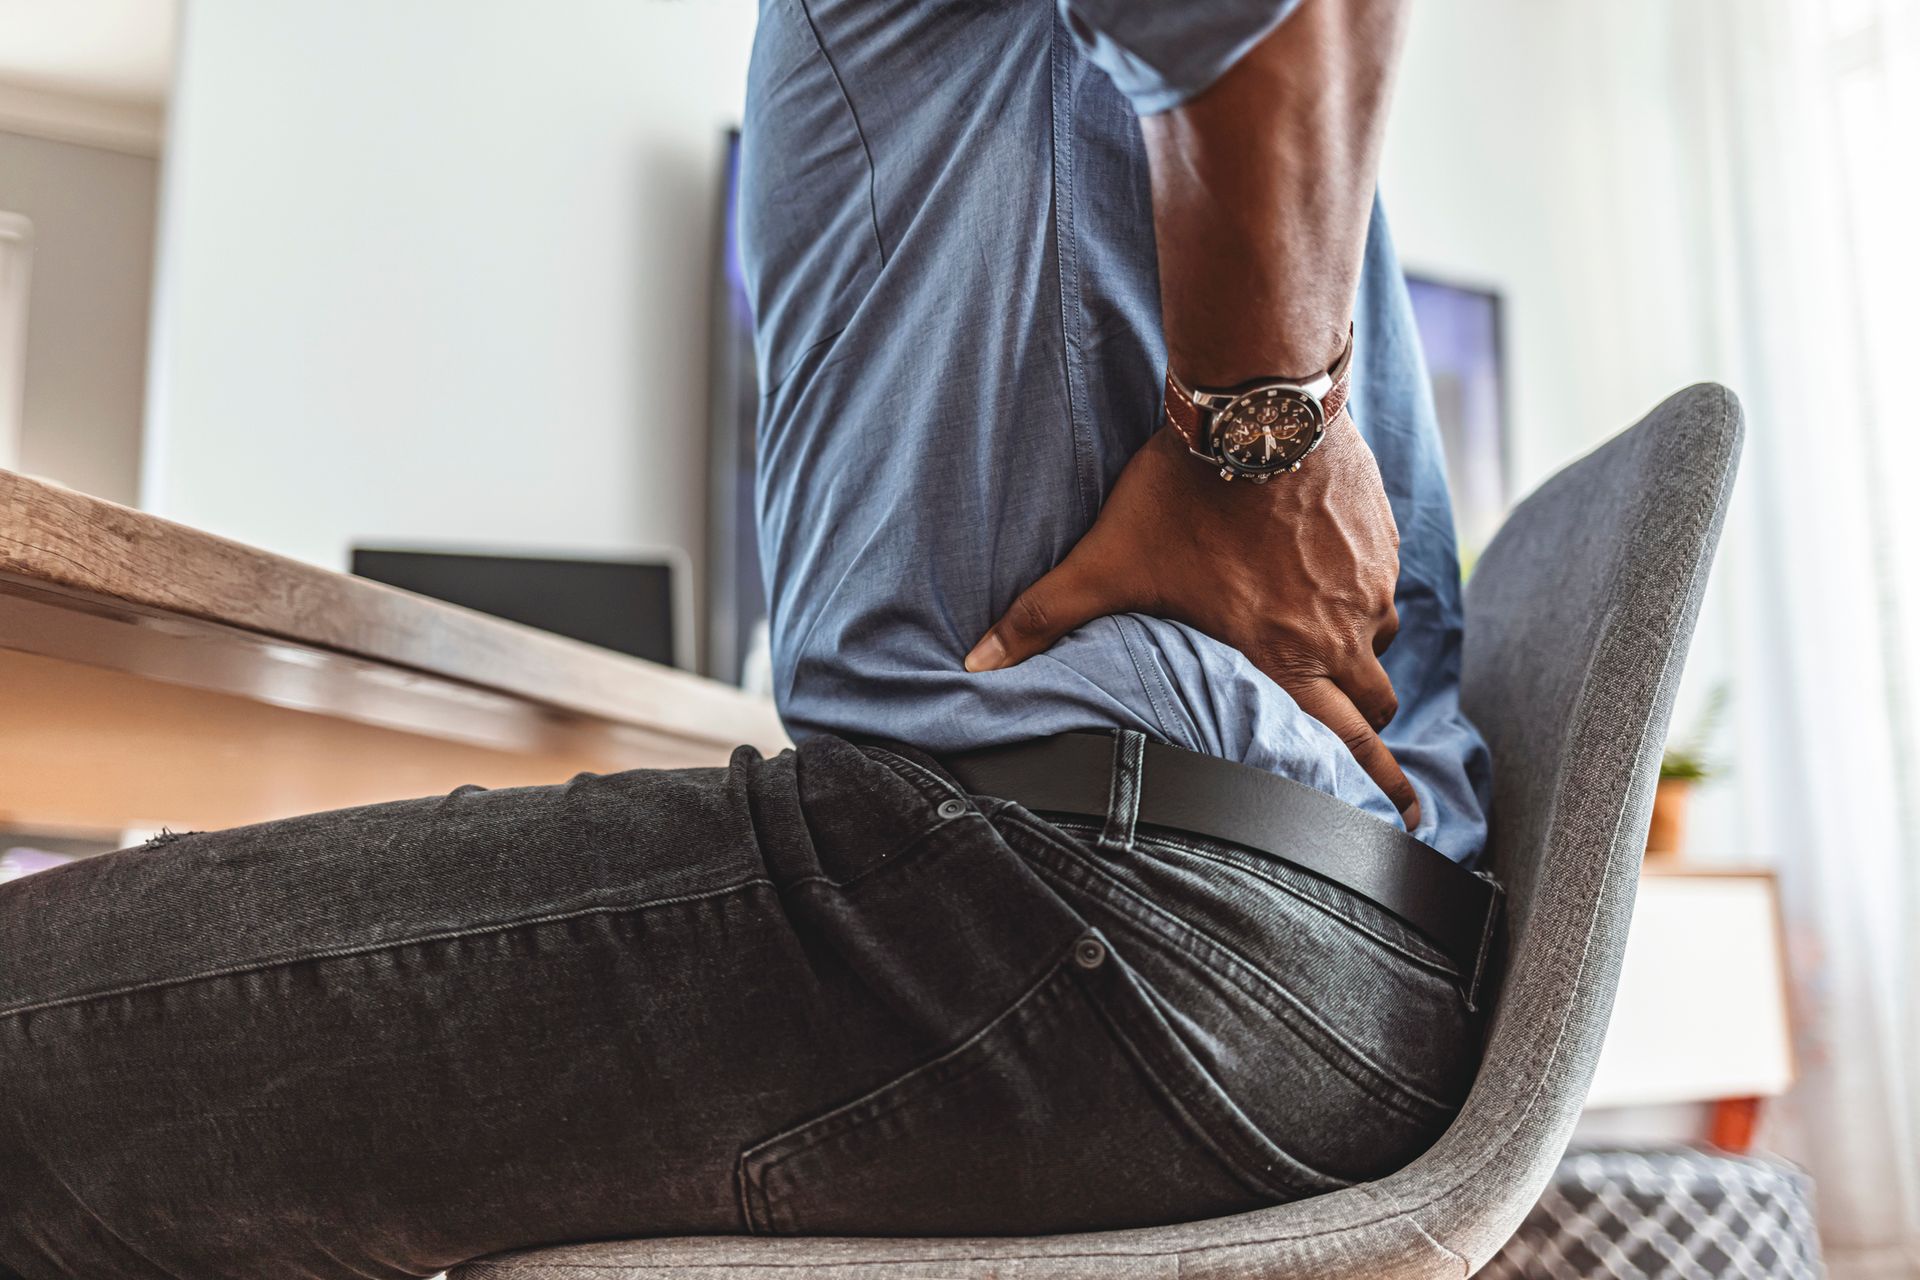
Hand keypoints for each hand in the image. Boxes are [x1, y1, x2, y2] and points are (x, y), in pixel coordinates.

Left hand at [964, 415, 1419, 828]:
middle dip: (1369, 732)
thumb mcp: (1107, 561)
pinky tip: (1329, 575)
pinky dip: (1362, 593)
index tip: (1408, 818)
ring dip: (1358, 655)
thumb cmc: (1182, 494)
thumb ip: (1041, 618)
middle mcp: (1337, 632)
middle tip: (1367, 747)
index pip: (1347, 742)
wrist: (1256, 410)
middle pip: (1375, 706)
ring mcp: (1367, 583)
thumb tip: (975, 666)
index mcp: (1281, 657)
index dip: (1381, 785)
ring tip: (1325, 646)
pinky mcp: (1381, 537)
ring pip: (1379, 643)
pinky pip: (1382, 584)